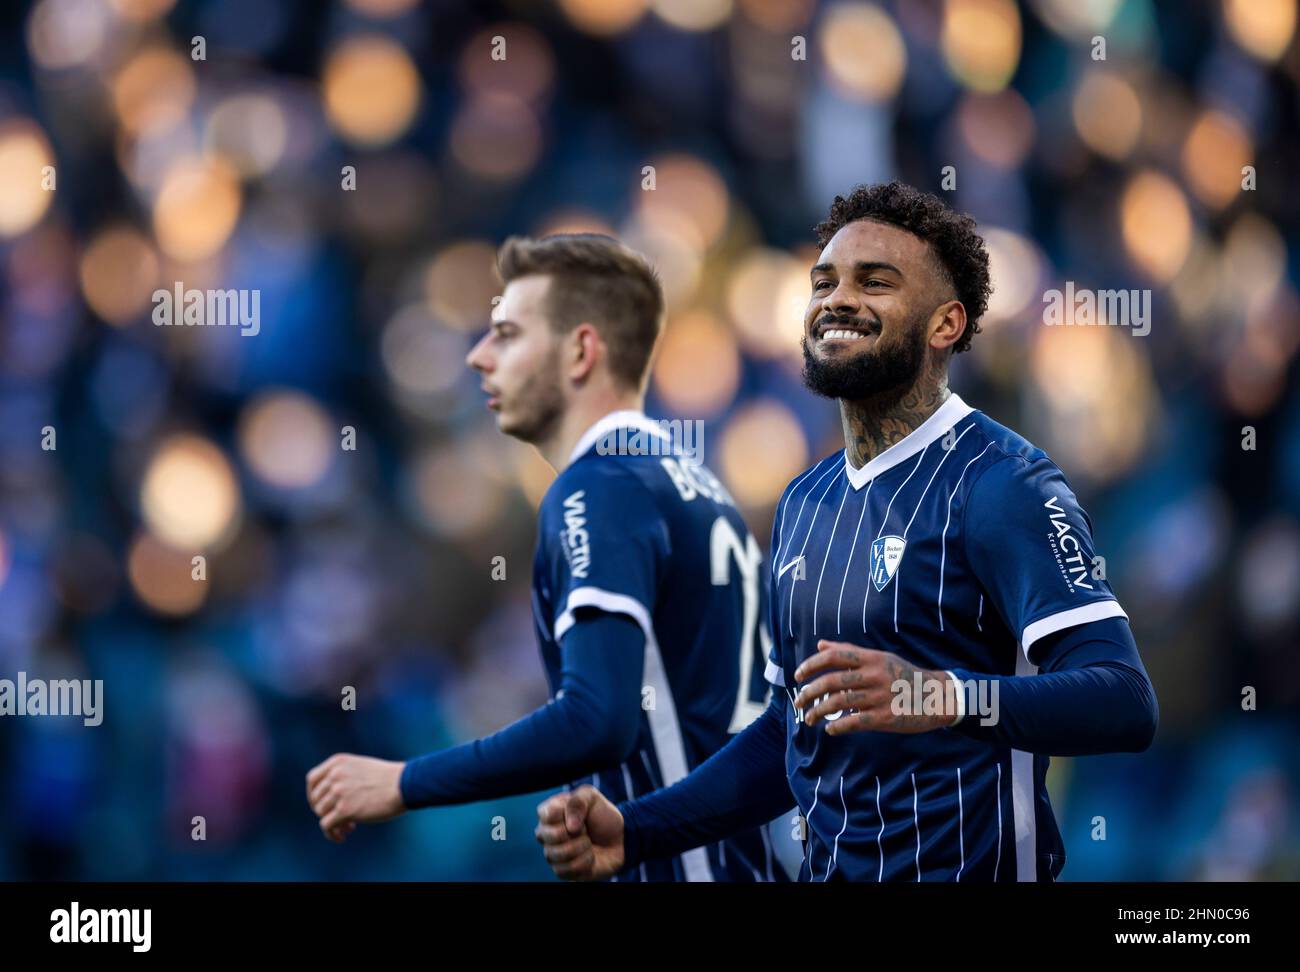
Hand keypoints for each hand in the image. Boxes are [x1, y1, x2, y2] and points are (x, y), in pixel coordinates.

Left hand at [306, 754, 406, 842]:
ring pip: (321, 813)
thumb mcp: (362, 768)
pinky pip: (327, 826)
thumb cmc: (389, 778)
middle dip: (326, 811)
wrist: (405, 784)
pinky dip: (332, 834)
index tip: (321, 804)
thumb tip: (328, 799)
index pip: (312, 779)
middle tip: (341, 818)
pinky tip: (342, 837)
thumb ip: (344, 776)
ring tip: (348, 827)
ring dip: (332, 823)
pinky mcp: (345, 809)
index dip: (313, 794)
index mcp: (338, 762)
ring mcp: (339, 792)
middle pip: (316, 799)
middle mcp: (335, 775)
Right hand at [535, 786, 624, 880]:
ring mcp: (553, 853)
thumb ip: (578, 802)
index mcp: (550, 812)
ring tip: (589, 843)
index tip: (580, 814)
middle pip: (549, 836)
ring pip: (557, 854)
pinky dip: (584, 862)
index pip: (545, 815)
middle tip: (585, 829)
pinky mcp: (562, 870)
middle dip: (576, 833)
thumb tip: (570, 827)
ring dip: (582, 848)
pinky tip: (589, 856)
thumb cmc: (602, 816)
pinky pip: (566, 869)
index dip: (565, 816)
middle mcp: (547, 833)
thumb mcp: (592, 798)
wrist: (618, 839)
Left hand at [793, 640, 957, 734]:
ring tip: (810, 718)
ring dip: (818, 712)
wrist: (938, 696)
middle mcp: (874, 675)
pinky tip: (830, 730)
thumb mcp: (880, 657)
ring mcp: (880, 697)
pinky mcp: (886, 718)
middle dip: (809, 693)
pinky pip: (854, 722)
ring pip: (839, 703)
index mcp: (872, 658)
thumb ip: (849, 651)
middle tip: (798, 702)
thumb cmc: (905, 675)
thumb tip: (820, 644)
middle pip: (831, 681)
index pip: (834, 656)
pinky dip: (837, 727)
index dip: (811, 665)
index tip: (798, 676)